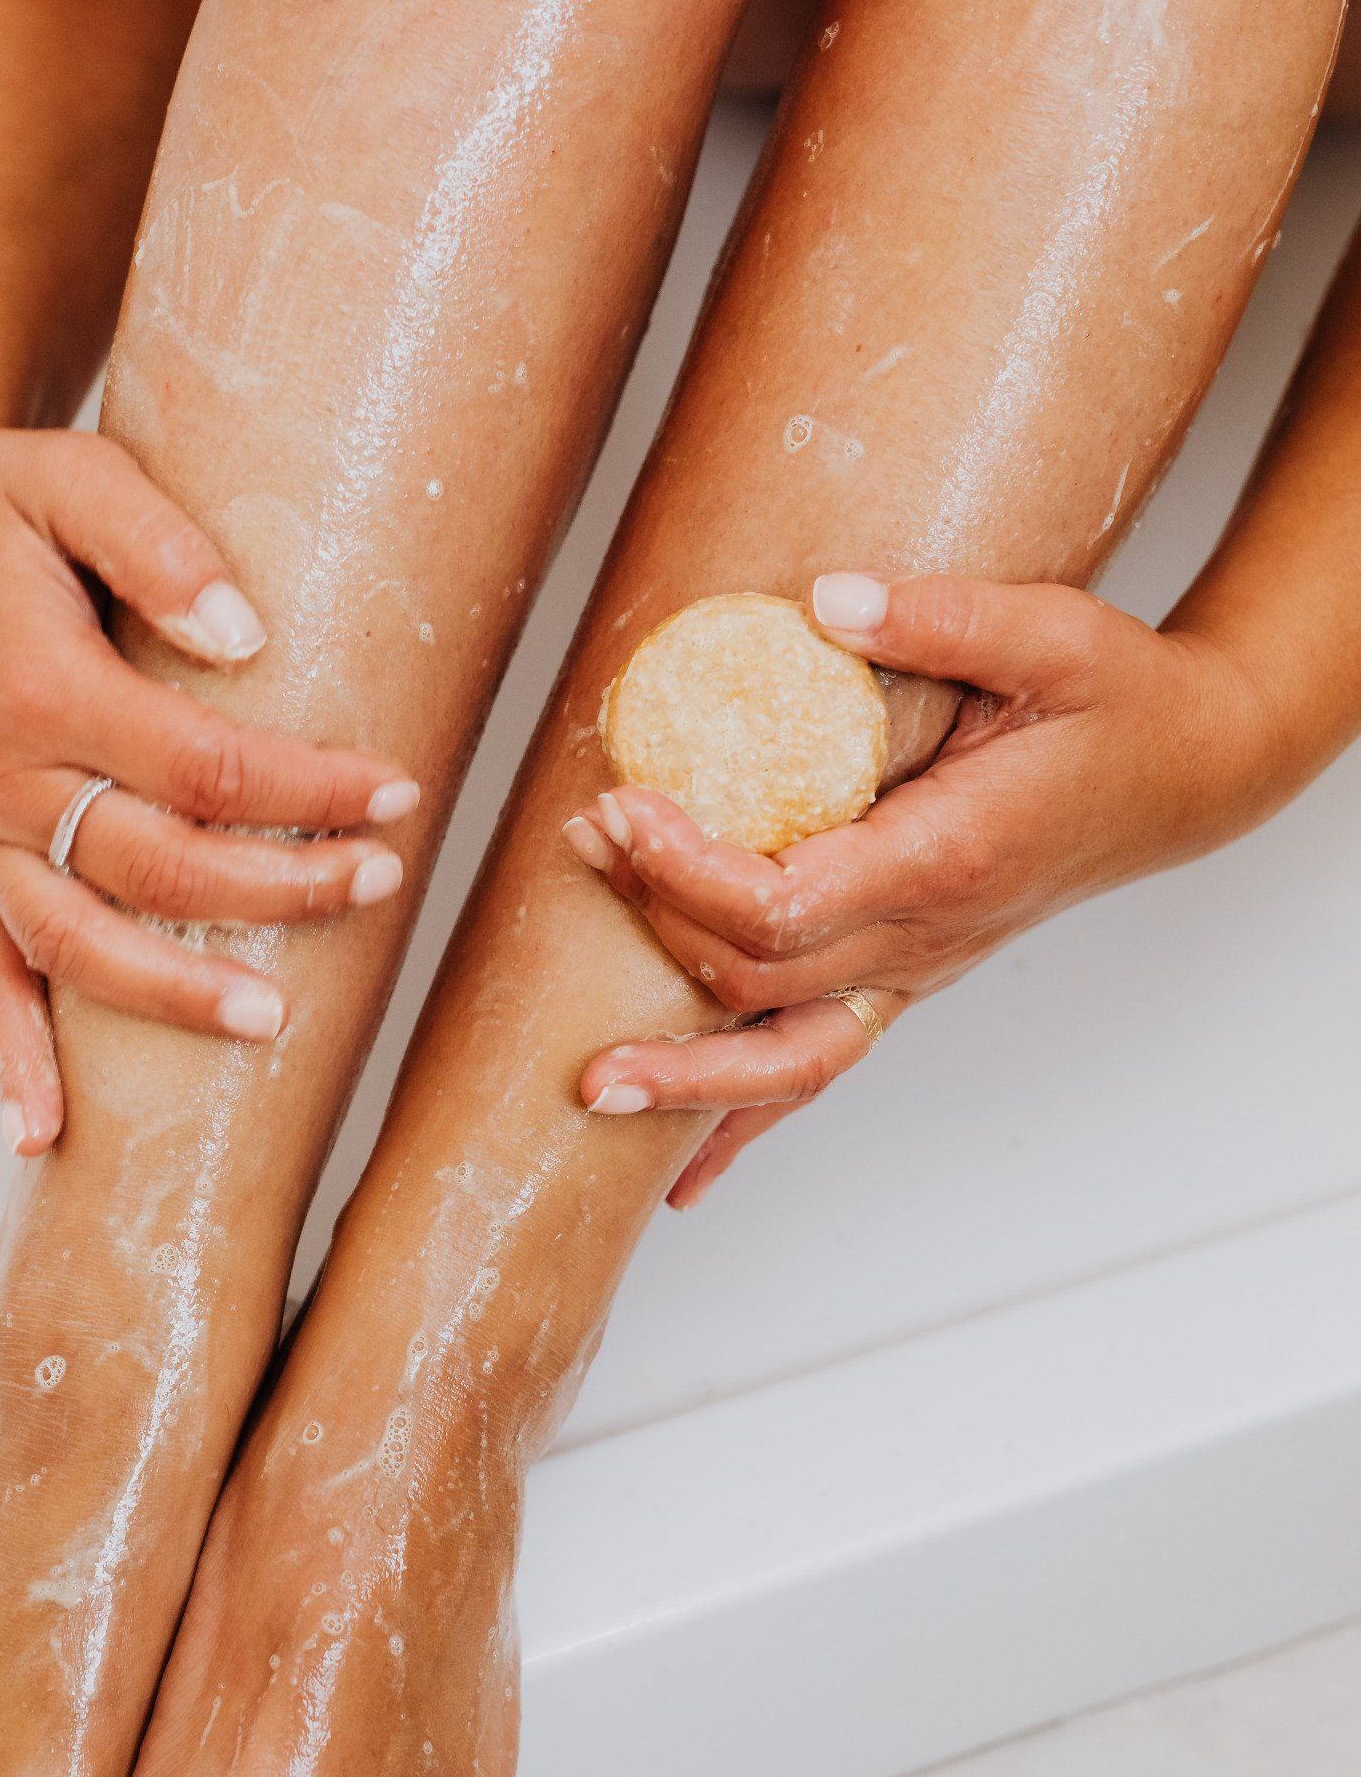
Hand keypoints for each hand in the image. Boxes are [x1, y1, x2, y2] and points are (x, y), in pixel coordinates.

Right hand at [0, 412, 419, 1153]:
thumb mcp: (78, 478)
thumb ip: (161, 549)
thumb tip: (246, 640)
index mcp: (35, 684)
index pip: (198, 766)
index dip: (304, 789)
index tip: (395, 791)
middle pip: (153, 865)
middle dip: (277, 887)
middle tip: (378, 884)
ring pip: (76, 944)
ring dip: (172, 991)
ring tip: (271, 1017)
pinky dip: (8, 1055)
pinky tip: (40, 1132)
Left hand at [570, 568, 1278, 1203]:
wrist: (1191, 771)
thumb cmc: (1124, 703)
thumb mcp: (1053, 634)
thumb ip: (940, 617)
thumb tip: (827, 601)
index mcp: (943, 859)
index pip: (780, 906)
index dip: (681, 871)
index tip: (620, 807)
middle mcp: (927, 936)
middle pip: (757, 979)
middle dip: (653, 923)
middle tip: (585, 838)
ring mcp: (917, 971)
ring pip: (786, 1062)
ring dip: (687, 1078)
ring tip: (593, 1084)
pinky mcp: (909, 976)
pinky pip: (818, 1067)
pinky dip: (748, 1125)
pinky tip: (684, 1174)